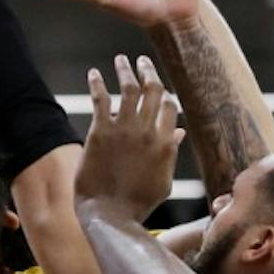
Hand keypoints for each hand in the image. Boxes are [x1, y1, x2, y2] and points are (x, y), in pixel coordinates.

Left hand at [75, 54, 183, 217]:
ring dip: (126, 70)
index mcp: (166, 143)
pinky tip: (94, 73)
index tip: (158, 86)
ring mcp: (124, 130)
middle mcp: (148, 132)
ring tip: (122, 60)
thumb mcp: (163, 180)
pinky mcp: (100, 132)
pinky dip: (97, 83)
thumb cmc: (138, 203)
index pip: (170, 106)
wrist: (110, 214)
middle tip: (143, 62)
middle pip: (153, 90)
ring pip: (129, 88)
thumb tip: (178, 132)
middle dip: (148, 72)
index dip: (165, 93)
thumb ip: (170, 153)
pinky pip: (100, 99)